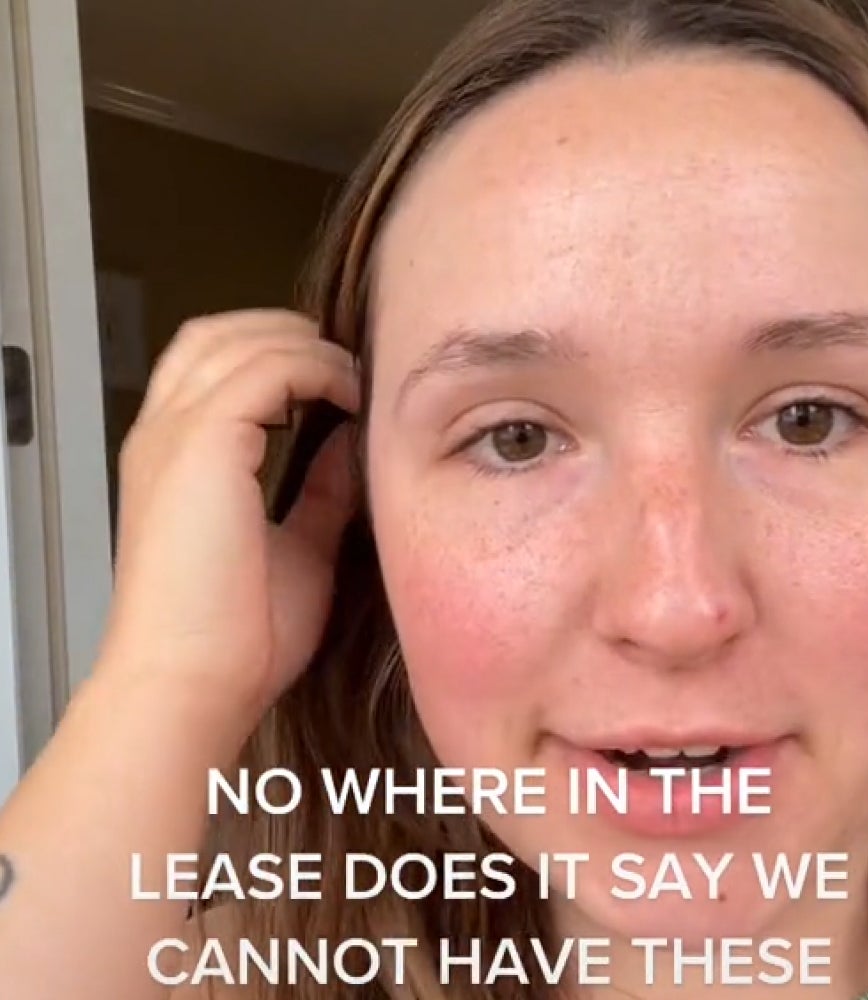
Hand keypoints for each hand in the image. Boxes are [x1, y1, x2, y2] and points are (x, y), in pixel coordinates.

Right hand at [98, 309, 360, 726]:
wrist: (193, 680)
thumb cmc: (239, 638)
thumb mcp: (296, 547)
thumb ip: (318, 493)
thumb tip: (353, 451)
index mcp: (172, 460)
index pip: (210, 366)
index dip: (276, 355)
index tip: (342, 379)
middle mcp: (162, 435)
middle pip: (216, 334)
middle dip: (289, 333)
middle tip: (353, 361)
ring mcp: (175, 434)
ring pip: (237, 338)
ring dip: (307, 347)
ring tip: (358, 377)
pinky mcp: (203, 441)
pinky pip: (267, 367)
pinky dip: (316, 369)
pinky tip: (353, 397)